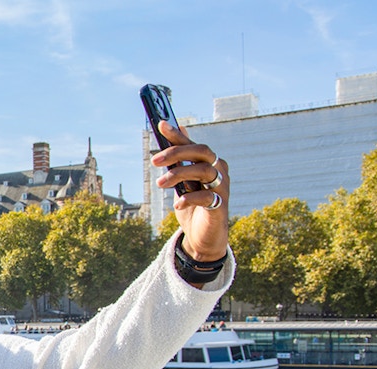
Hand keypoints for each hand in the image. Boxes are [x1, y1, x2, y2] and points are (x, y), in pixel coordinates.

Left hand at [152, 120, 229, 262]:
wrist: (202, 236)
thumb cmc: (192, 205)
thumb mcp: (182, 181)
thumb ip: (179, 159)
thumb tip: (176, 128)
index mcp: (209, 162)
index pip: (193, 144)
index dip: (177, 135)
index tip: (160, 124)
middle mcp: (219, 170)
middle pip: (202, 151)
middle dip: (176, 152)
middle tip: (154, 161)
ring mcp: (222, 187)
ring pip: (204, 170)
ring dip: (179, 174)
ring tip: (161, 184)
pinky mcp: (221, 205)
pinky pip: (207, 196)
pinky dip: (189, 198)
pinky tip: (177, 204)